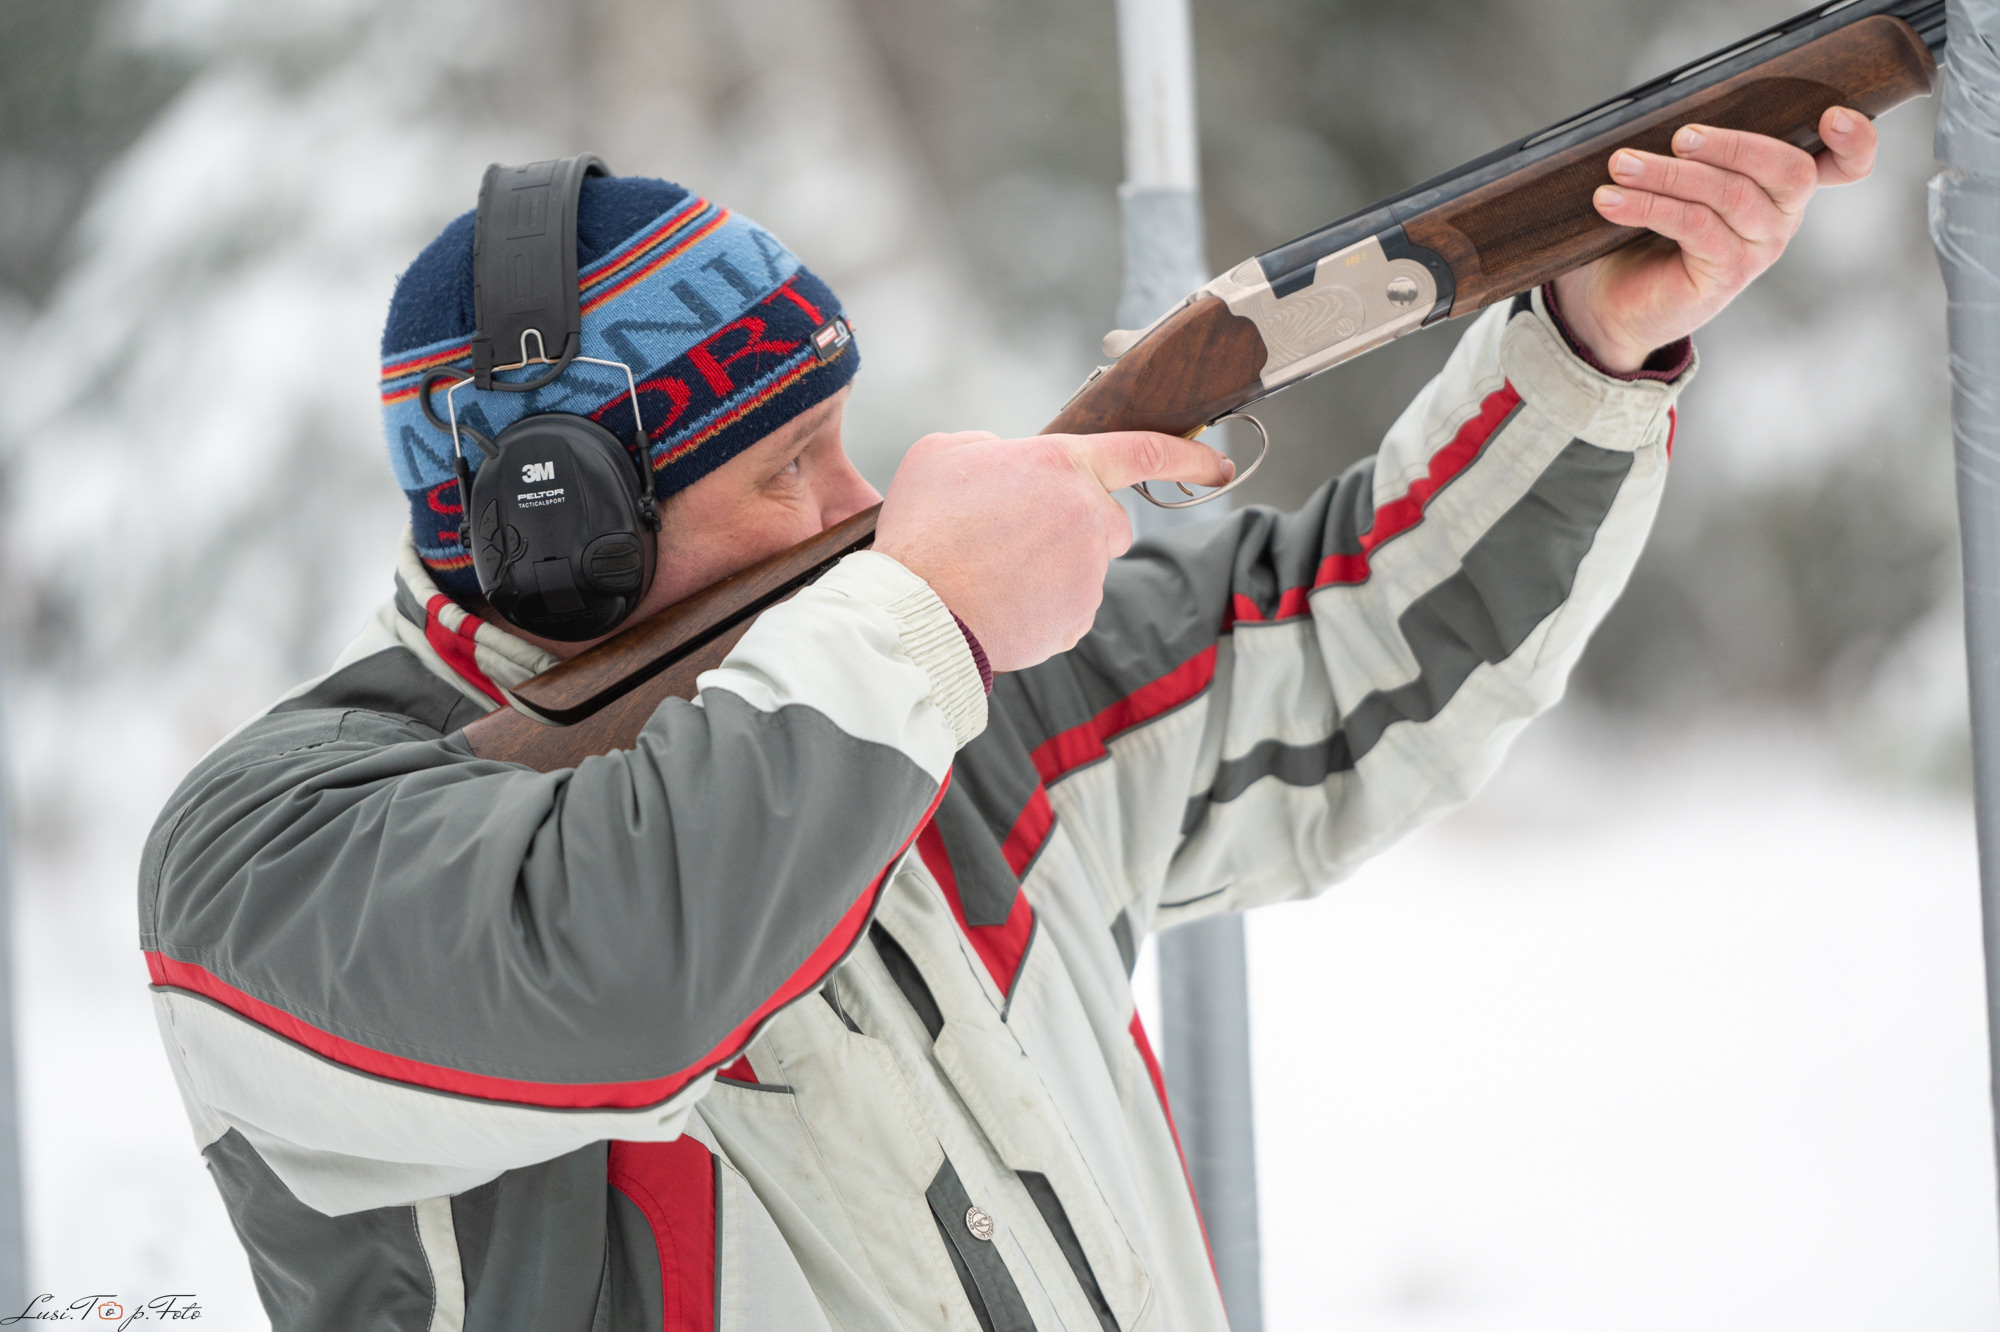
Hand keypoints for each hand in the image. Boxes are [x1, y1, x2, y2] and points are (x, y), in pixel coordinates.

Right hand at [873, 429, 1232, 671]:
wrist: (917, 611)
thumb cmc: (924, 528)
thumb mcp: (943, 453)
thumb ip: (991, 446)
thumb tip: (1007, 461)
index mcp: (1062, 466)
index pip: (1145, 452)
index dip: (1188, 455)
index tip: (1217, 464)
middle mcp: (1087, 518)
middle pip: (1111, 522)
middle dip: (1079, 528)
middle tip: (1020, 537)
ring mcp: (1086, 575)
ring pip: (1084, 569)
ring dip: (1051, 570)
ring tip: (991, 574)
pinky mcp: (1076, 620)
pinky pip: (1068, 609)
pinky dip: (1041, 608)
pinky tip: (1000, 603)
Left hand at [1551, 106, 1877, 372]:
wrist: (1615, 300)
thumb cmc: (1645, 231)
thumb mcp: (1678, 182)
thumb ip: (1697, 150)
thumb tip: (1671, 111)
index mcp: (1781, 187)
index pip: (1845, 166)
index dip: (1856, 142)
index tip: (1834, 117)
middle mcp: (1782, 218)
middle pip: (1787, 169)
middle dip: (1733, 144)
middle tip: (1680, 136)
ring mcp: (1759, 249)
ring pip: (1730, 196)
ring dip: (1669, 174)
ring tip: (1621, 165)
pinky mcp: (1726, 275)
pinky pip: (1695, 227)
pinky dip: (1649, 206)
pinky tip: (1611, 200)